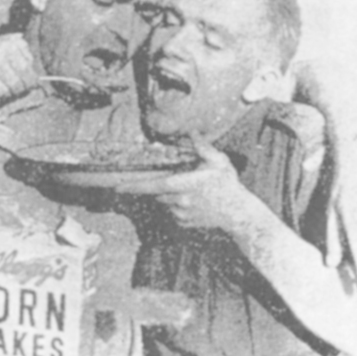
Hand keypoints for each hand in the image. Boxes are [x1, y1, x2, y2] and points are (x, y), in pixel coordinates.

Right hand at [0, 34, 37, 103]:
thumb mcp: (14, 46)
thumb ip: (27, 58)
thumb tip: (37, 79)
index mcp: (8, 45)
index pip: (25, 70)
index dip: (30, 82)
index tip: (30, 85)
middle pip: (15, 83)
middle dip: (19, 90)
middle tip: (19, 90)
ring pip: (3, 92)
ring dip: (8, 95)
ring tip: (7, 91)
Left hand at [116, 135, 246, 230]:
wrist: (239, 213)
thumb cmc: (228, 185)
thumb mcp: (218, 161)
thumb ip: (203, 147)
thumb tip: (192, 132)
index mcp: (183, 184)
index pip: (152, 185)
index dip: (133, 186)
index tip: (117, 187)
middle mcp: (178, 201)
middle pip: (158, 192)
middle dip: (163, 185)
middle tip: (182, 181)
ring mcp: (180, 214)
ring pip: (166, 202)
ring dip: (172, 196)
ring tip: (194, 192)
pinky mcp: (184, 223)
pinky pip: (174, 213)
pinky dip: (178, 206)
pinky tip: (196, 203)